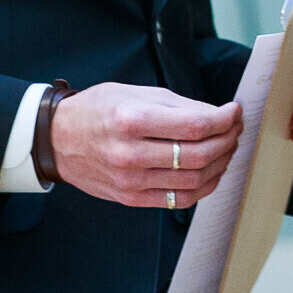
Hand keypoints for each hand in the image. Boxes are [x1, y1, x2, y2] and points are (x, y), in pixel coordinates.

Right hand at [51, 83, 241, 207]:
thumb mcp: (138, 93)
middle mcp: (130, 153)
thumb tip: (219, 116)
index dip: (225, 120)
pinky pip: (179, 199)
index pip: (195, 126)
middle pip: (199, 154)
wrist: (57, 139)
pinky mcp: (130, 198)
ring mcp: (130, 180)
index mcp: (132, 120)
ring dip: (221, 163)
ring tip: (227, 147)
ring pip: (194, 180)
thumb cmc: (99, 110)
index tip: (235, 112)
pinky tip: (212, 171)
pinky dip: (204, 186)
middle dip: (228, 140)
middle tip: (235, 129)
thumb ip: (181, 105)